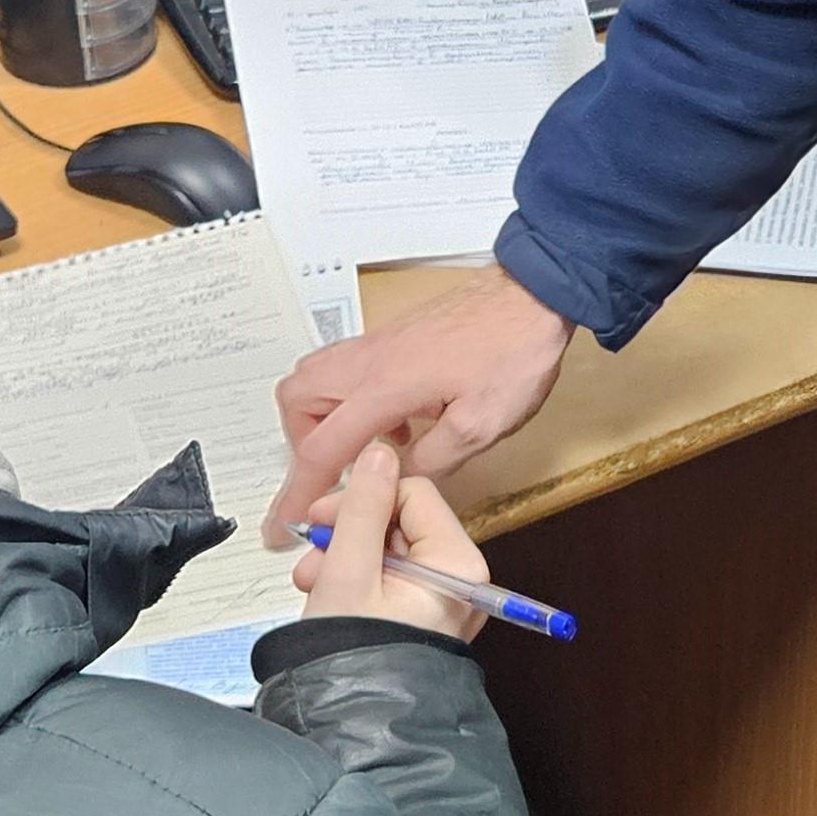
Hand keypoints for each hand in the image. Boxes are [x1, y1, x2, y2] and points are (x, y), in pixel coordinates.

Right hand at [264, 269, 571, 542]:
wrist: (531, 295)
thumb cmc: (512, 350)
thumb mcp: (480, 426)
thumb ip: (432, 461)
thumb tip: (399, 481)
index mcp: (384, 388)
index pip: (321, 448)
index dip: (298, 491)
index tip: (284, 521)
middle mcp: (369, 361)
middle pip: (295, 401)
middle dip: (300, 444)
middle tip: (330, 473)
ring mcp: (377, 345)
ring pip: (314, 379)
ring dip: (321, 419)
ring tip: (361, 450)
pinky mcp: (392, 340)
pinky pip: (345, 369)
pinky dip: (349, 400)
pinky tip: (393, 422)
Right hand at [291, 442, 491, 636]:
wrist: (355, 727)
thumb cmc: (358, 655)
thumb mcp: (348, 569)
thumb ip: (361, 507)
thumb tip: (379, 453)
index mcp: (458, 563)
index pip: (412, 493)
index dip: (364, 496)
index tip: (323, 511)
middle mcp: (461, 580)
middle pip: (401, 522)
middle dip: (349, 530)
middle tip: (312, 550)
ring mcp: (444, 601)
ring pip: (390, 550)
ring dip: (345, 555)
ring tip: (311, 579)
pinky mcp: (425, 617)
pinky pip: (392, 579)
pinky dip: (357, 579)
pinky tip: (325, 593)